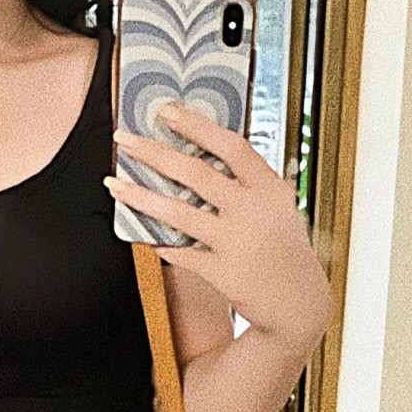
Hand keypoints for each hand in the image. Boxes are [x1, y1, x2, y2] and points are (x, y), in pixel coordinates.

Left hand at [104, 100, 332, 337]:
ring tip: (113, 184)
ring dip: (140, 196)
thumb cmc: (281, 245)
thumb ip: (246, 180)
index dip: (197, 125)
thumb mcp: (277, 205)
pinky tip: (142, 233)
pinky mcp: (222, 273)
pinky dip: (159, 242)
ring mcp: (236, 243)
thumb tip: (200, 148)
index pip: (231, 146)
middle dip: (153, 152)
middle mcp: (253, 212)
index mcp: (270, 188)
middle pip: (195, 173)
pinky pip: (179, 252)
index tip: (165, 110)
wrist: (298, 300)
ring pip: (178, 214)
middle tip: (123, 138)